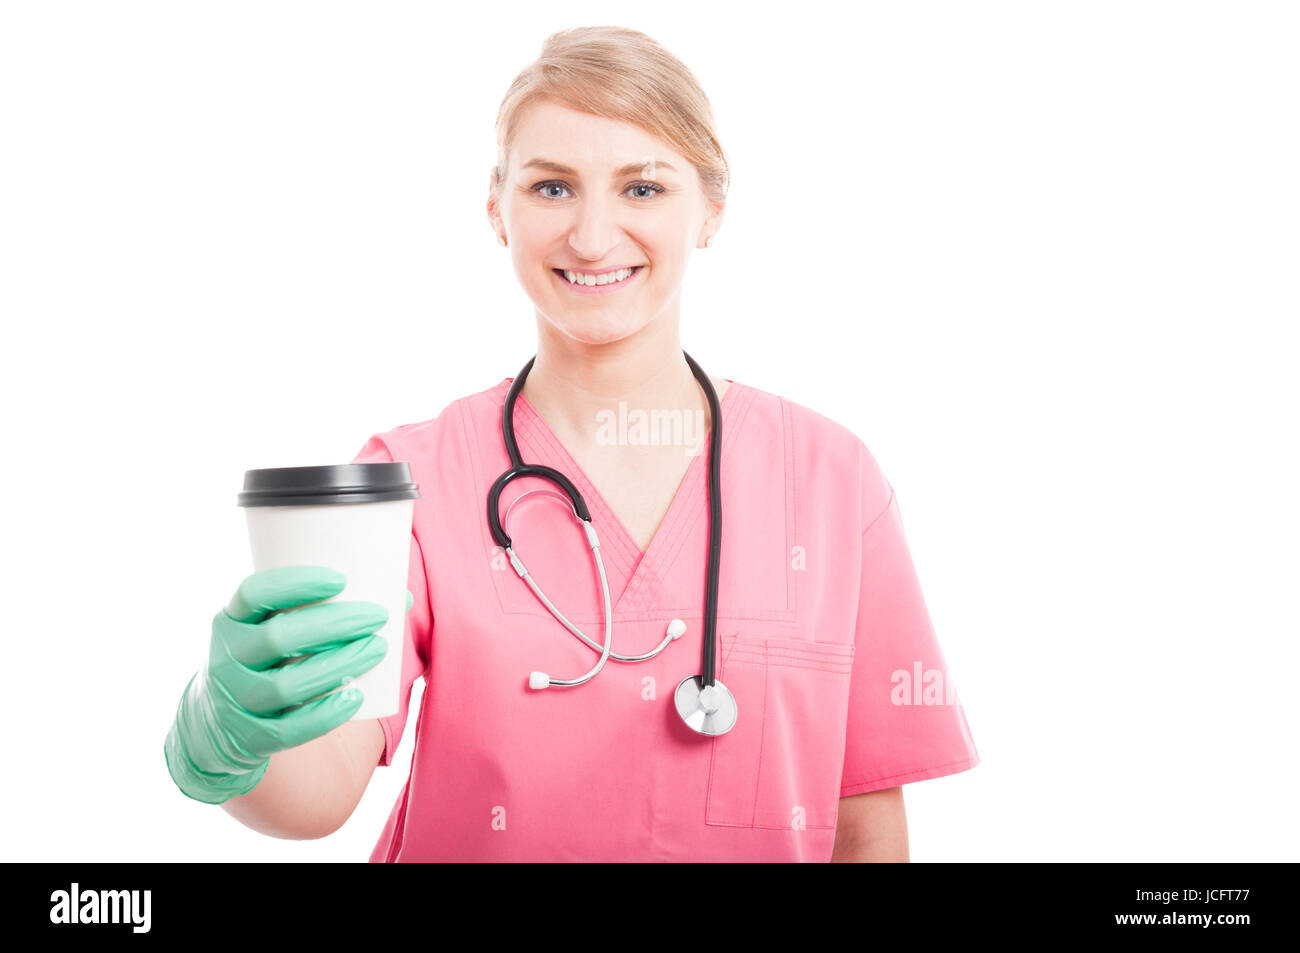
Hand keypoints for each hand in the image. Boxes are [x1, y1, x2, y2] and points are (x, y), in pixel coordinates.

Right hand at [164, 565, 398, 803]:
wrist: (218, 724)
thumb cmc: (267, 661)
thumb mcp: (273, 629)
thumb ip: (321, 611)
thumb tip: (402, 596)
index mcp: (231, 619)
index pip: (253, 593)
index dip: (294, 584)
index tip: (340, 579)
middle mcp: (226, 657)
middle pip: (277, 638)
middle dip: (333, 625)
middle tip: (376, 616)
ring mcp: (235, 699)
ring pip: (285, 686)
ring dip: (337, 666)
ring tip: (376, 649)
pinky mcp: (249, 736)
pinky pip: (287, 730)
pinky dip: (323, 715)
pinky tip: (354, 698)